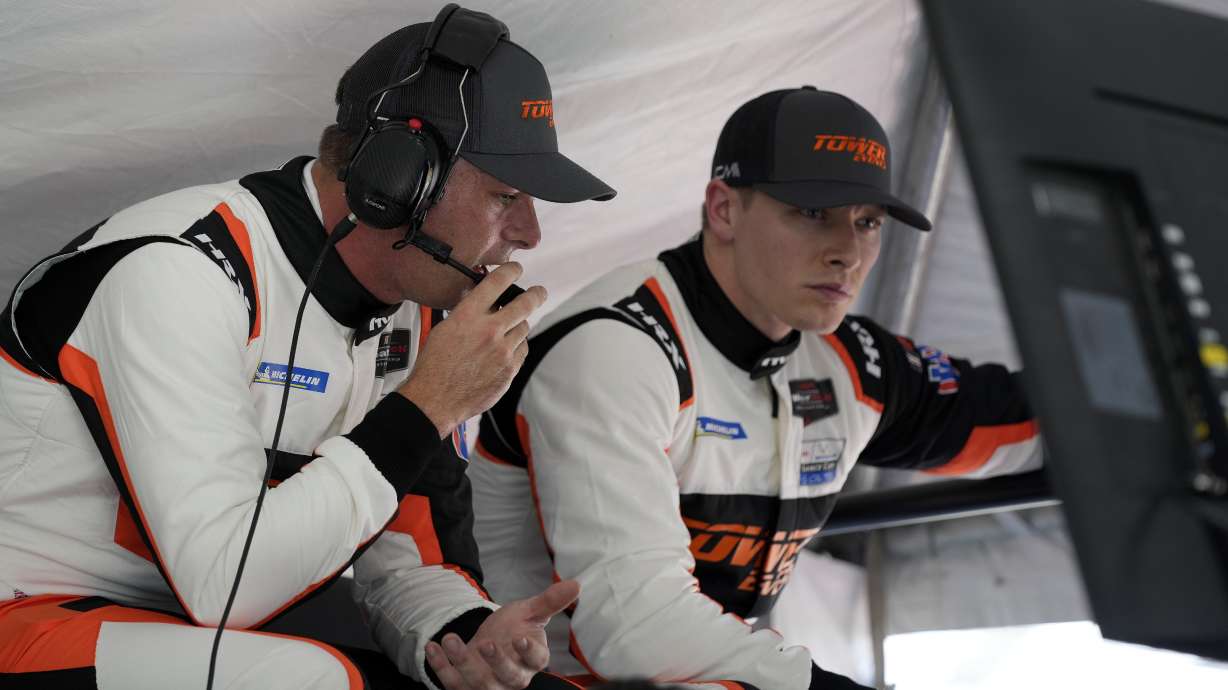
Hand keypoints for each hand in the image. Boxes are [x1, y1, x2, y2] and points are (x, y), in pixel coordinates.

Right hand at [398, 262, 545, 437]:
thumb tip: (483, 302)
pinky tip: (506, 350)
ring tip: (508, 330)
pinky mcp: (510, 370)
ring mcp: (502, 351)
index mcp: (469, 316)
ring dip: (519, 326)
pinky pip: (522, 350)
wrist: (436, 399)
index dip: (511, 271)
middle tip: (539, 292)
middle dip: (536, 294)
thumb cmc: (434, 367)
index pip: (498, 282)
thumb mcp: (444, 328)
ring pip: (524, 328)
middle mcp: (489, 331)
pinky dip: (517, 347)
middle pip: (525, 303)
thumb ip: (467, 313)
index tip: (516, 269)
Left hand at [425, 580, 579, 689]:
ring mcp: (489, 684)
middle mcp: (513, 677)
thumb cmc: (513, 628)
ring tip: (449, 638)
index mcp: (533, 659)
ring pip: (478, 683)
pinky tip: (433, 647)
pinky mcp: (465, 686)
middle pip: (507, 678)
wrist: (488, 640)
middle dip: (495, 663)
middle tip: (484, 643)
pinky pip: (453, 683)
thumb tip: (576, 584)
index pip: (535, 661)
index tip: (519, 637)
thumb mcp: (529, 611)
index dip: (528, 653)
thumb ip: (550, 601)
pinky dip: (441, 667)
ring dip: (462, 662)